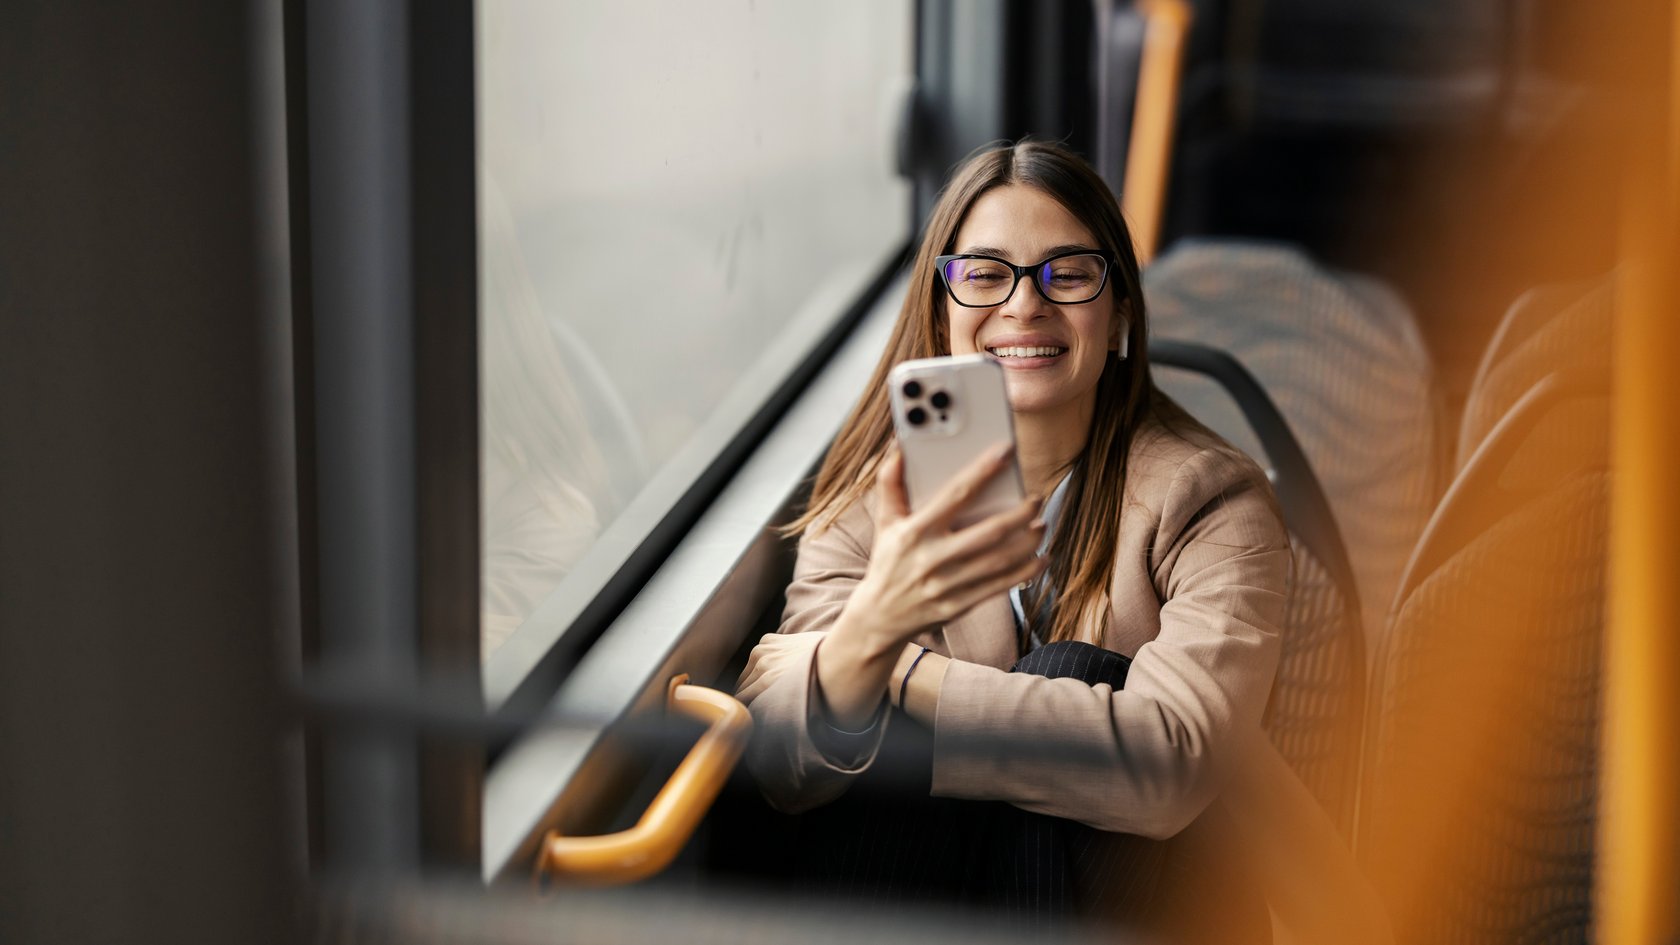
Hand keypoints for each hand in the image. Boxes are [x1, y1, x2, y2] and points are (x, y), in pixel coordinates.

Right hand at [846, 443, 1046, 645]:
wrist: (880, 616)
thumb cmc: (888, 560)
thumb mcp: (885, 522)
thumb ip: (890, 483)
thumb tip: (899, 448)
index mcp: (914, 531)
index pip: (955, 495)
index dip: (983, 471)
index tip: (1006, 452)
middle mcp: (932, 558)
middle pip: (989, 532)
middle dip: (1020, 513)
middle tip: (1036, 499)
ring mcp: (948, 584)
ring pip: (1000, 560)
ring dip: (1028, 541)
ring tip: (1041, 524)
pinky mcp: (960, 605)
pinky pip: (1001, 586)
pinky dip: (1027, 571)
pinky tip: (1042, 557)